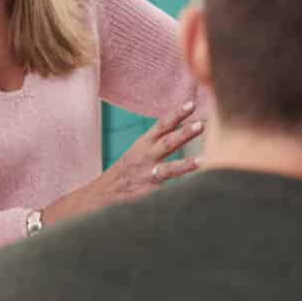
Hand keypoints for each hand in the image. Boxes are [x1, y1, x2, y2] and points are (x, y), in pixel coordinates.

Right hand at [39, 101, 201, 224]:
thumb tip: (186, 130)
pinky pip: (166, 194)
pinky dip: (179, 194)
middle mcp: (144, 158)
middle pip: (166, 143)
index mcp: (142, 145)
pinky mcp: (147, 196)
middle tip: (201, 125)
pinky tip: (197, 192)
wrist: (98, 197)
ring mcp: (146, 177)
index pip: (161, 125)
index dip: (176, 114)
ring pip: (168, 170)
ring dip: (186, 164)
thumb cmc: (125, 173)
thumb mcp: (138, 152)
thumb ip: (159, 143)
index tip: (191, 103)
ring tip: (203, 160)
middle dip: (184, 133)